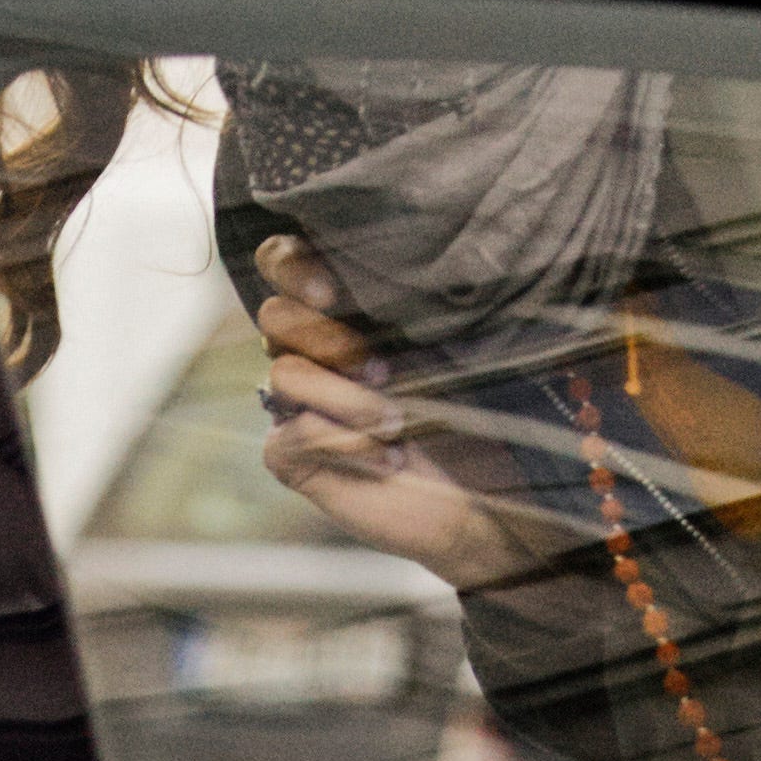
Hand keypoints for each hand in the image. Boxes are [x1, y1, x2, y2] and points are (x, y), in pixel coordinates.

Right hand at [252, 235, 557, 591]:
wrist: (486, 499)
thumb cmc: (479, 416)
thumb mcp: (458, 345)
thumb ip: (417, 302)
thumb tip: (409, 261)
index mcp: (344, 312)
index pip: (284, 261)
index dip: (293, 266)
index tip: (334, 291)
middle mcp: (311, 353)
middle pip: (274, 314)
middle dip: (327, 336)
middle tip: (382, 369)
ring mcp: (295, 406)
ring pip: (285, 372)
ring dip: (349, 399)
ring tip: (397, 423)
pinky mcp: (289, 456)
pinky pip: (290, 434)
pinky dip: (343, 444)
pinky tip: (387, 460)